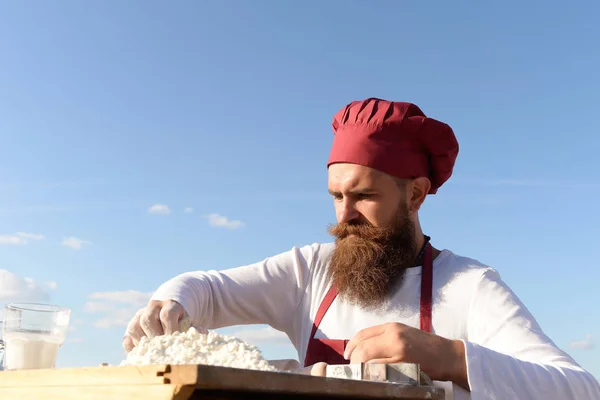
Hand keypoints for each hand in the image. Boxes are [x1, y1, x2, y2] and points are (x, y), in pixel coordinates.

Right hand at [122, 300, 189, 351]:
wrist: (172, 307)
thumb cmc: (182, 319)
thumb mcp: (189, 321)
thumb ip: (194, 328)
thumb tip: (201, 335)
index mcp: (170, 305)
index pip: (167, 315)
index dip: (170, 329)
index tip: (174, 341)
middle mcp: (153, 307)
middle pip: (147, 319)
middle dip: (154, 336)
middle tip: (161, 348)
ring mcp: (141, 315)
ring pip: (134, 326)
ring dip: (141, 341)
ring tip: (151, 351)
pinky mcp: (133, 325)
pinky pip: (127, 336)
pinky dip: (132, 347)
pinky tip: (141, 354)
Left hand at [344, 322, 467, 387]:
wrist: (448, 355)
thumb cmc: (425, 345)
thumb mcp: (403, 333)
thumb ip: (384, 336)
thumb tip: (362, 346)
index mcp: (392, 327)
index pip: (363, 334)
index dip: (351, 345)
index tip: (347, 355)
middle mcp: (394, 337)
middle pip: (363, 348)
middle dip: (354, 359)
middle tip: (353, 368)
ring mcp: (399, 352)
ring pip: (369, 361)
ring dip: (362, 369)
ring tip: (362, 374)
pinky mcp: (404, 366)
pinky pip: (381, 372)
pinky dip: (373, 375)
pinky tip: (373, 378)